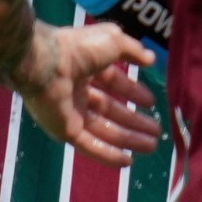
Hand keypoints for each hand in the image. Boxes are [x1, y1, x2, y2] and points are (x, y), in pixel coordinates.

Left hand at [5, 22, 161, 168]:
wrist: (44, 64)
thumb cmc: (77, 49)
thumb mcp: (112, 40)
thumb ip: (132, 49)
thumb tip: (150, 59)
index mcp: (85, 66)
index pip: (112, 82)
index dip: (132, 91)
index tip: (151, 102)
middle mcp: (76, 90)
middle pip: (109, 109)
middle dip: (133, 121)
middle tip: (156, 131)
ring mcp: (69, 112)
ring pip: (103, 129)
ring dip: (127, 139)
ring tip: (151, 147)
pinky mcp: (63, 130)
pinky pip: (88, 145)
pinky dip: (107, 154)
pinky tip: (127, 161)